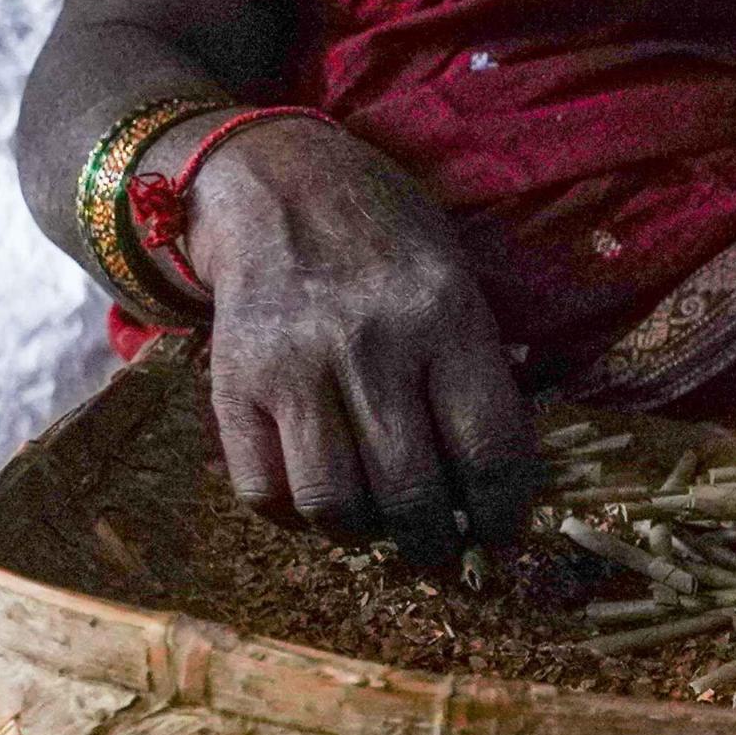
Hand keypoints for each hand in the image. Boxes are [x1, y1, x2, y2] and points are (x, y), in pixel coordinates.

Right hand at [184, 119, 539, 567]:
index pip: (491, 450)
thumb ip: (479, 369)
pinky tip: (319, 498)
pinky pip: (262, 489)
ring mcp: (295, 367)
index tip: (501, 534)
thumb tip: (502, 480)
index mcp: (447, 318)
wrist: (276, 184)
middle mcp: (373, 346)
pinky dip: (294, 515)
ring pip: (335, 503)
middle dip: (436, 543)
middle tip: (443, 550)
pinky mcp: (231, 383)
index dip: (504, 512)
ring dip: (366, 537)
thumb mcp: (459, 281)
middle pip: (412, 491)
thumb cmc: (388, 241)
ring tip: (383, 531)